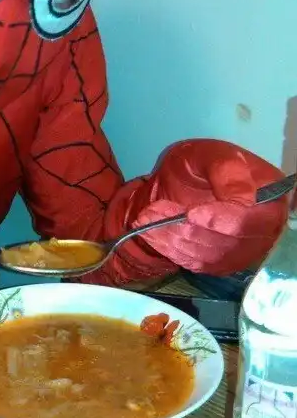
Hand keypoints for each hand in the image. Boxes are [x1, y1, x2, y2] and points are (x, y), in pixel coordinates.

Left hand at [132, 139, 286, 274]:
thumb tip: (245, 199)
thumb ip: (226, 170)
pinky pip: (197, 263)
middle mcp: (264, 228)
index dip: (220, 221)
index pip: (250, 220)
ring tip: (146, 218)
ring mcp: (243, 249)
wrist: (180, 182)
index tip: (190, 214)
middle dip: (187, 230)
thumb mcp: (208, 154)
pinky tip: (151, 233)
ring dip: (173, 239)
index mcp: (270, 197)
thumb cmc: (199, 163)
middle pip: (228, 243)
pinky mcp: (222, 262)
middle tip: (151, 213)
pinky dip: (170, 249)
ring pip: (209, 256)